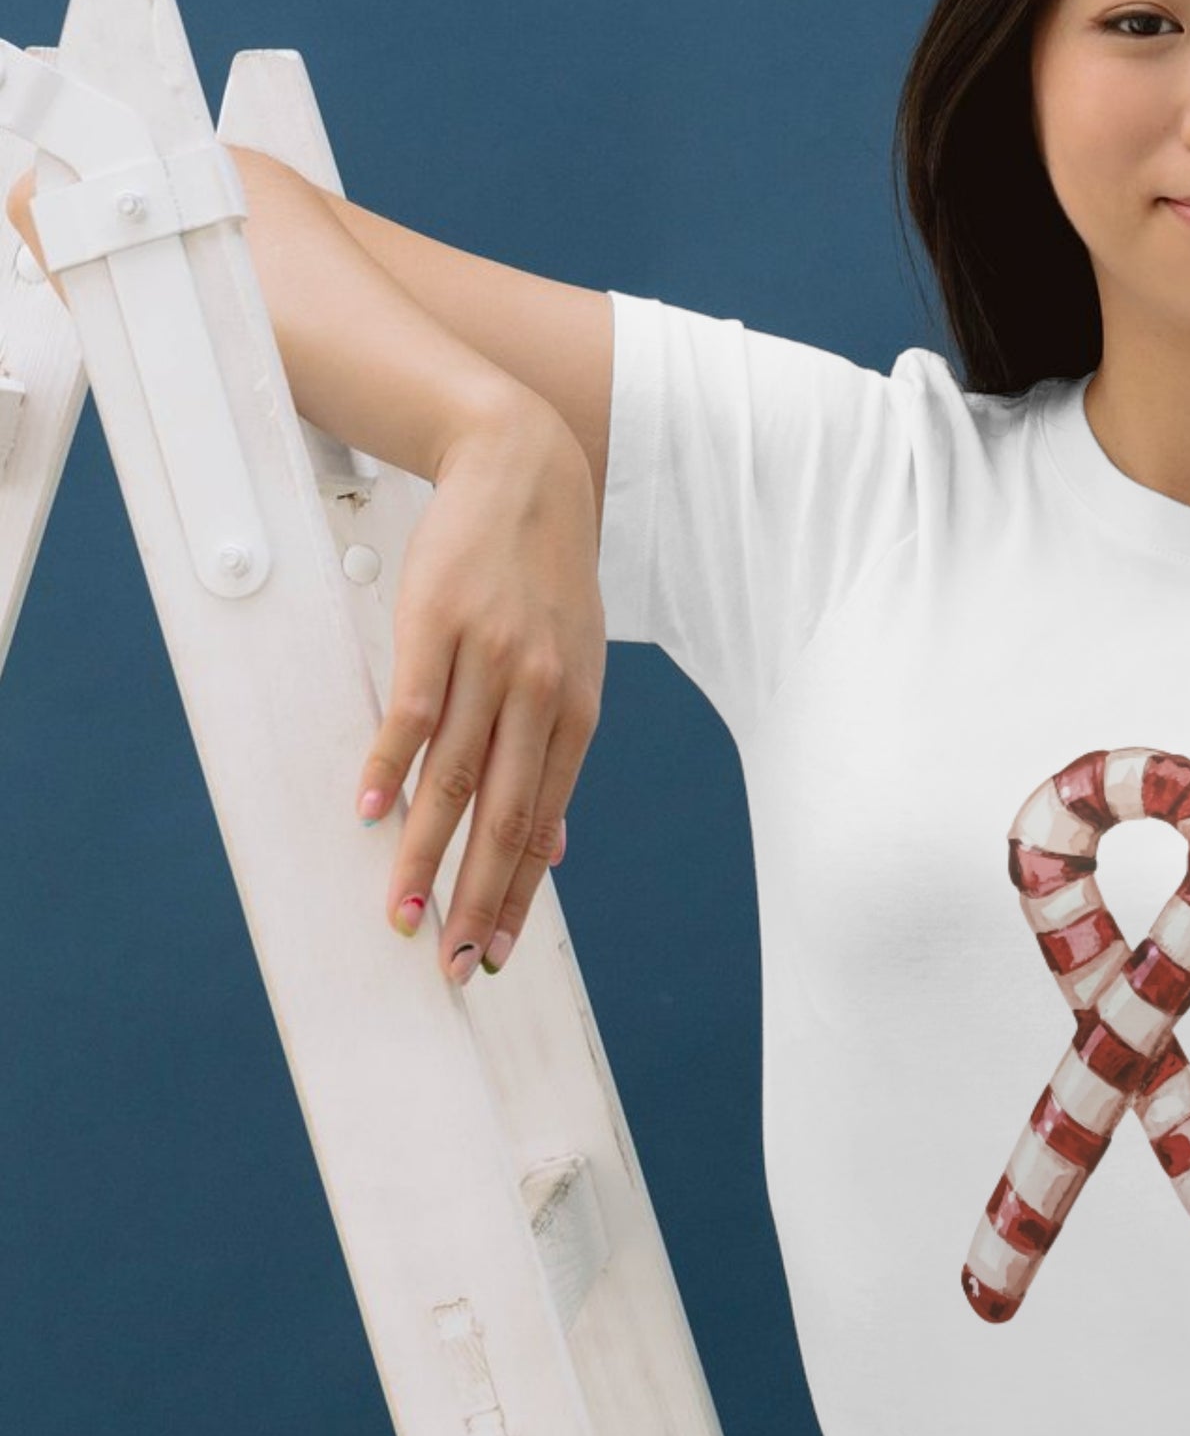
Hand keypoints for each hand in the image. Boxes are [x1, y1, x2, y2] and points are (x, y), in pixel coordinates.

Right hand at [357, 394, 603, 980]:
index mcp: (578, 711)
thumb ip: (560, 754)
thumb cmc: (546, 581)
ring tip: (399, 911)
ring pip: (453, 778)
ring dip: (422, 854)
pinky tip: (366, 814)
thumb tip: (556, 847)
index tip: (494, 951)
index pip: (542, 823)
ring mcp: (491, 661)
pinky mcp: (437, 627)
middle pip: (504, 816)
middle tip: (451, 962)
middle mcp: (542, 694)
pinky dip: (387, 767)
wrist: (525, 473)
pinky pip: (413, 712)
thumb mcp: (577, 666)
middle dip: (476, 898)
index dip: (516, 893)